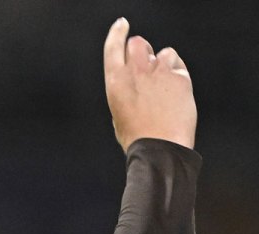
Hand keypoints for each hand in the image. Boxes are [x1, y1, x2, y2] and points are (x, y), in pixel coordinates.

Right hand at [103, 17, 196, 151]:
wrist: (159, 147)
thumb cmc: (136, 136)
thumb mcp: (118, 113)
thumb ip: (125, 90)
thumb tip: (136, 82)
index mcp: (115, 81)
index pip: (114, 46)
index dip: (117, 32)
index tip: (122, 24)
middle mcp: (136, 71)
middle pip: (138, 43)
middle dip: (141, 50)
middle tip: (145, 63)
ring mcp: (159, 73)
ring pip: (162, 52)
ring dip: (161, 62)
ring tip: (162, 83)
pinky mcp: (180, 78)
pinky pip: (177, 64)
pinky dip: (176, 71)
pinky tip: (174, 88)